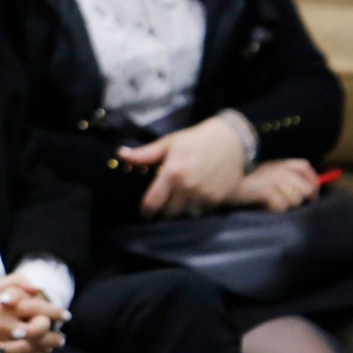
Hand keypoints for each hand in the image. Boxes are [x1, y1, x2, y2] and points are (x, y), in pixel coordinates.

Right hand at [0, 277, 64, 352]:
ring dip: (46, 348)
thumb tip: (39, 289)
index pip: (39, 309)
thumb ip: (18, 282)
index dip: (56, 312)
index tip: (66, 315)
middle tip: (62, 337)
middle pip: (39, 332)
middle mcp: (6, 325)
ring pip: (33, 349)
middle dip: (54, 335)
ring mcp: (2, 343)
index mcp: (7, 306)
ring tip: (53, 346)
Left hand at [122, 118, 247, 217]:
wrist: (231, 140)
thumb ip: (145, 154)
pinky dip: (198, 205)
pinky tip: (198, 192)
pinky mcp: (218, 199)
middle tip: (167, 198)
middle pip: (169, 212)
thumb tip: (122, 154)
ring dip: (183, 207)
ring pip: (186, 212)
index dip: (147, 210)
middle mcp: (188, 187)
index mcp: (172, 173)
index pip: (153, 202)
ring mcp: (204, 194)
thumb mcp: (169, 143)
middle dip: (166, 207)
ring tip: (183, 194)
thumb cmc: (196, 140)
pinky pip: (202, 210)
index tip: (145, 211)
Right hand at [234, 159, 319, 212]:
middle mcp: (278, 169)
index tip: (313, 193)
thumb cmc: (239, 180)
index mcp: (277, 162)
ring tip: (271, 203)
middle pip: (306, 188)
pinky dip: (274, 209)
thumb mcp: (260, 172)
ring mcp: (273, 179)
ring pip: (296, 199)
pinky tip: (264, 206)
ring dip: (286, 204)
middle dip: (301, 198)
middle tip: (289, 202)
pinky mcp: (265, 190)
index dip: (313, 180)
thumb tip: (302, 189)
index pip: (304, 167)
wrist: (217, 178)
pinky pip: (282, 206)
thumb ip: (278, 176)